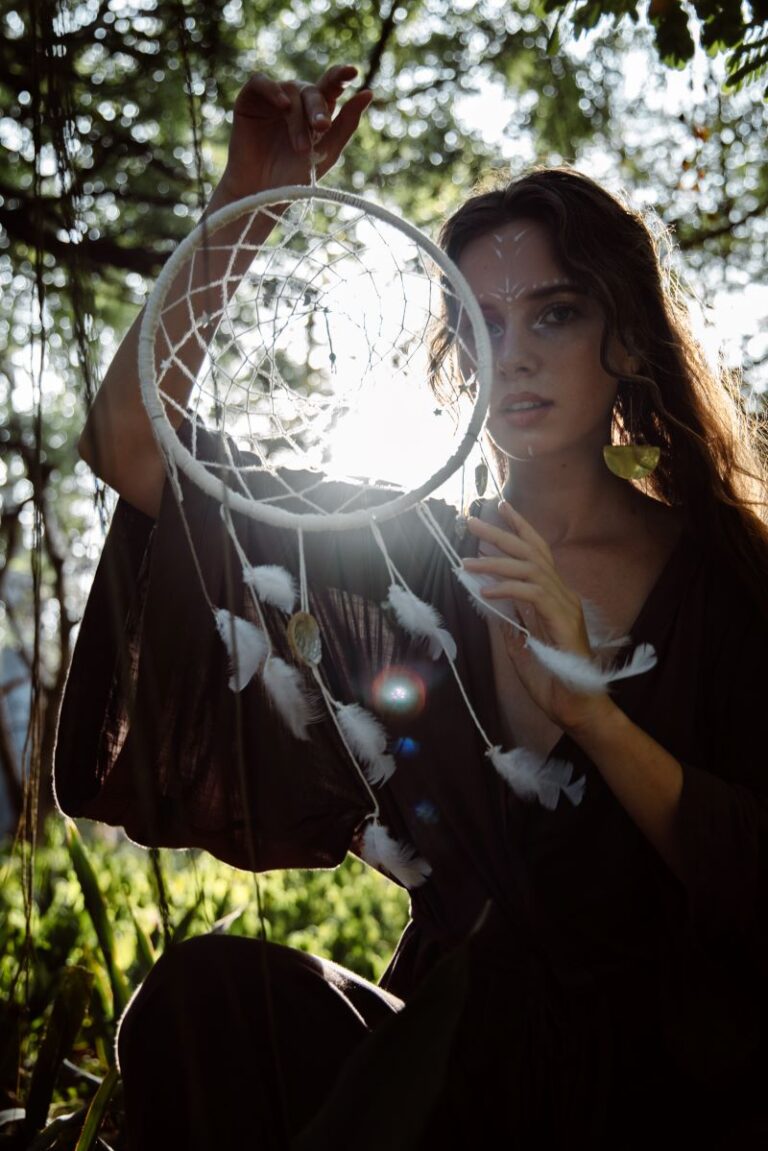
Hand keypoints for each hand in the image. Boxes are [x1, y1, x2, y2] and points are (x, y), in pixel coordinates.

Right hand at [218, 65, 371, 201]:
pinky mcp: (249, 100)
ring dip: (297, 119)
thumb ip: (347, 123)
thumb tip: (369, 92)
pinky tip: (281, 105)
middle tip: (321, 128)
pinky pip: (260, 82)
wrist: (262, 196)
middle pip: (312, 91)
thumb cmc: (295, 178)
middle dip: (318, 109)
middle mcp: (295, 101)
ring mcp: (272, 99)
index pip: (330, 86)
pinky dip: (272, 90)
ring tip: (301, 148)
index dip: (340, 76)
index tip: (352, 72)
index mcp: (315, 111)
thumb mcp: (327, 151)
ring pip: (290, 91)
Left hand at [464, 502, 614, 732]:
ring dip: (496, 562)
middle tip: (474, 520)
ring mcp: (565, 606)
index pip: (538, 553)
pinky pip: (533, 594)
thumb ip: (509, 619)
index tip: (500, 508)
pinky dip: (508, 589)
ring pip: (531, 568)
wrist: (576, 707)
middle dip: (502, 533)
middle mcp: (563, 595)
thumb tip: (487, 597)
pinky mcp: (563, 621)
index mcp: (554, 597)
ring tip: (467, 561)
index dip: (520, 528)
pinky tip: (486, 592)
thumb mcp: (520, 645)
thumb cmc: (552, 679)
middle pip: (533, 552)